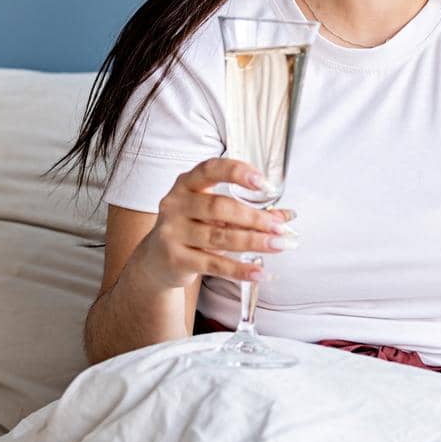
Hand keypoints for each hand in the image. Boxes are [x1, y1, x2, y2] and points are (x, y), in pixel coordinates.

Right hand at [132, 157, 298, 287]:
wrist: (155, 261)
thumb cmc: (191, 229)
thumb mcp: (214, 215)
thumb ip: (247, 212)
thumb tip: (285, 216)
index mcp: (187, 184)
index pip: (211, 169)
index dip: (237, 172)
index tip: (263, 183)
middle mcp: (175, 204)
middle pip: (219, 207)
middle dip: (254, 217)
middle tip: (280, 227)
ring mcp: (172, 232)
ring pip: (219, 236)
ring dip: (253, 241)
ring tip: (279, 245)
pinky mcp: (175, 259)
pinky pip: (213, 264)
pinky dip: (239, 269)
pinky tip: (258, 271)